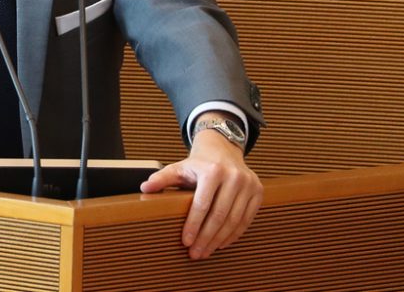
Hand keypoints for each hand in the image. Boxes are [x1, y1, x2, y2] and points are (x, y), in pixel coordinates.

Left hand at [140, 123, 262, 259]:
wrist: (222, 149)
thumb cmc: (198, 163)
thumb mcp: (178, 168)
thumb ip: (161, 178)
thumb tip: (144, 188)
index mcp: (213, 170)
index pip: (202, 204)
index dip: (193, 225)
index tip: (186, 242)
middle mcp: (234, 176)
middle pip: (220, 215)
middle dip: (206, 238)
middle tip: (196, 254)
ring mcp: (249, 184)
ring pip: (234, 220)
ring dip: (219, 240)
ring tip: (206, 252)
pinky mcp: (258, 191)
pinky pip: (246, 219)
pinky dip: (234, 234)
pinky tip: (222, 243)